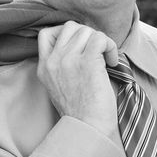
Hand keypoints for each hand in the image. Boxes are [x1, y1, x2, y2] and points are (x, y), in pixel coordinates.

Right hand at [37, 22, 119, 136]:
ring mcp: (69, 60)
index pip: (46, 34)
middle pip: (70, 27)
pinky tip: (112, 62)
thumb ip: (62, 67)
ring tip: (107, 59)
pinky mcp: (87, 63)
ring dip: (102, 42)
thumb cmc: (81, 112)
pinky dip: (110, 46)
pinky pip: (100, 38)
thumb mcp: (59, 87)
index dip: (67, 33)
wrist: (87, 128)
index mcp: (44, 67)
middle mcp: (53, 61)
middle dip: (88, 35)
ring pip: (87, 31)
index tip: (82, 46)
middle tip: (98, 53)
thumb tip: (81, 46)